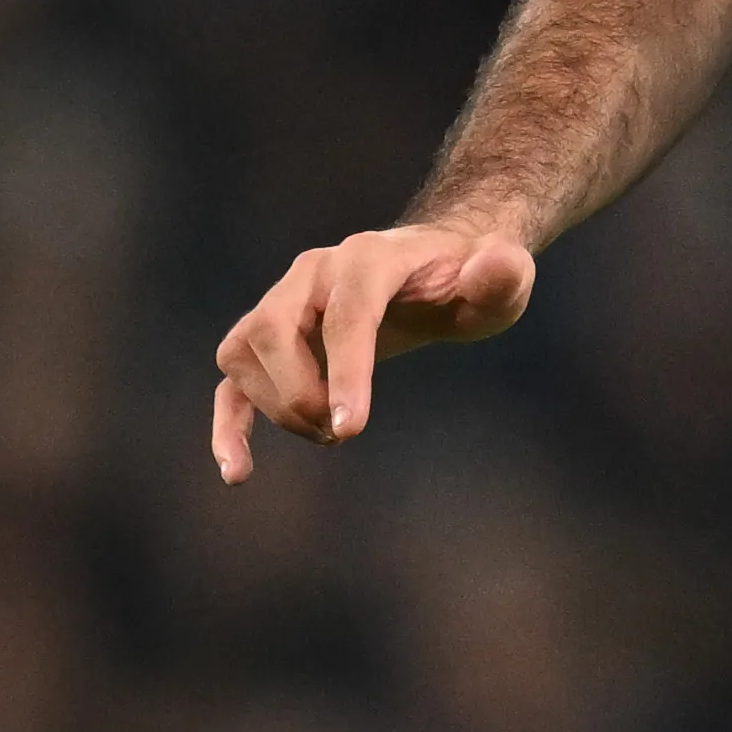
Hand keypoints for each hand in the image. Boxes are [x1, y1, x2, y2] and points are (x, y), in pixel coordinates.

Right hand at [211, 223, 536, 481]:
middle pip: (272, 330)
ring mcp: (284, 302)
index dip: (345, 371)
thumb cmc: (470, 280)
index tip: (350, 430)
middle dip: (300, 392)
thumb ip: (502, 273)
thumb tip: (494, 268)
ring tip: (328, 434)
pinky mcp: (271, 339)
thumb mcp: (503, 278)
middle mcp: (314, 273)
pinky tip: (239, 474)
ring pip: (243, 352)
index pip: (347, 313)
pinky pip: (232, 379)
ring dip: (275, 406)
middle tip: (342, 433)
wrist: (437, 266)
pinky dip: (228, 424)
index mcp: (369, 257)